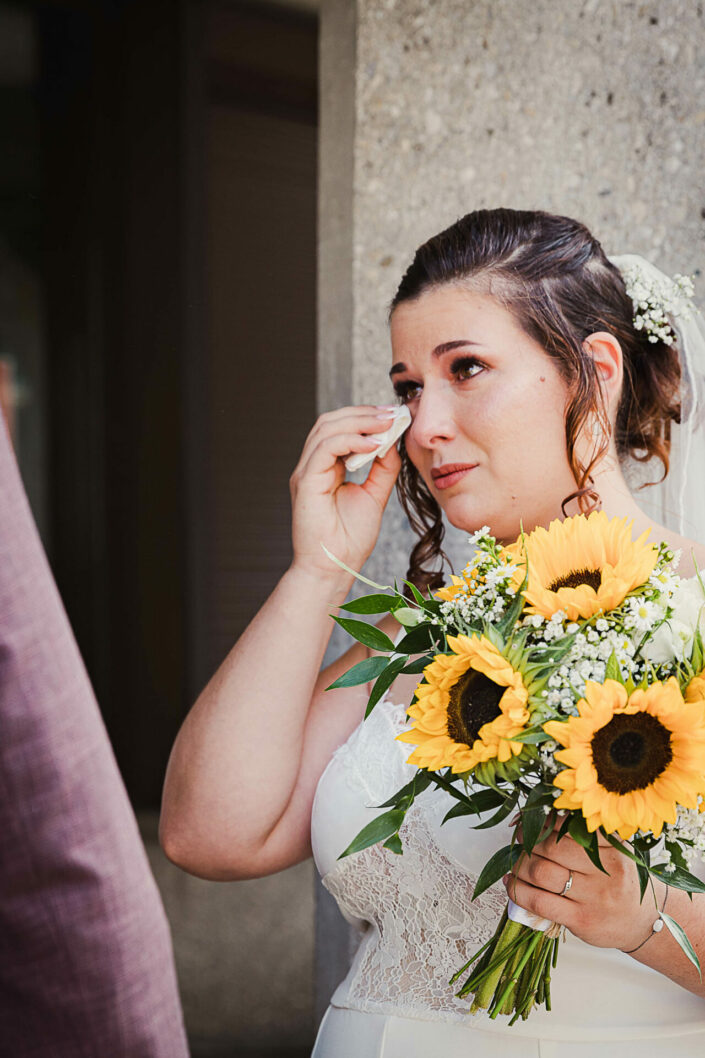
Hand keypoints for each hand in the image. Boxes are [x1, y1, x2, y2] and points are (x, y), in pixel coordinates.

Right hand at [289, 405, 401, 582]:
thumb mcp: (374, 495)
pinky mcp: (305, 481)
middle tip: (393, 414)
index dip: (366, 417)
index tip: (394, 416)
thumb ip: (383, 469)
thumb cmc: (350, 540)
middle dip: (363, 413)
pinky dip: (351, 440)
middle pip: (330, 421)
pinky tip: (373, 443)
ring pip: (326, 429)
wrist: (334, 569)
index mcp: (325, 468)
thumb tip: (393, 442)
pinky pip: (326, 448)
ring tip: (387, 424)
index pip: (340, 429)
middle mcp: (312, 466)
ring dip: (359, 421)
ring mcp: (306, 472)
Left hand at [502, 819, 666, 951]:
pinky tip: (512, 883)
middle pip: (551, 847)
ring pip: (541, 873)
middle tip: (519, 840)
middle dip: (527, 841)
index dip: (542, 820)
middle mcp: (605, 870)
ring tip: (515, 863)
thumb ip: (586, 835)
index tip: (529, 820)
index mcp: (613, 847)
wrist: (644, 922)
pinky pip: (540, 902)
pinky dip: (519, 890)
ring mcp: (594, 897)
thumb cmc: (620, 881)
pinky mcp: (581, 920)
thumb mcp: (614, 852)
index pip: (569, 825)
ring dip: (519, 865)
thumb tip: (539, 818)